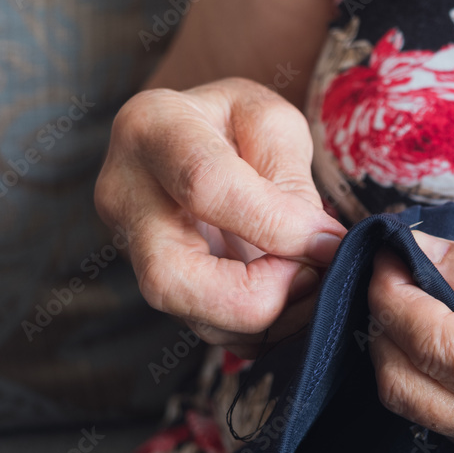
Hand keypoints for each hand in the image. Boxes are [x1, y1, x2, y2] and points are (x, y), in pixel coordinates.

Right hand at [95, 77, 345, 356]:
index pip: (207, 187)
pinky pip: (205, 327)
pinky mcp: (156, 283)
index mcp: (153, 128)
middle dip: (255, 296)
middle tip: (312, 276)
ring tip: (314, 286)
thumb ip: (289, 180)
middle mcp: (125, 195)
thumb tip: (315, 246)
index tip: (328, 239)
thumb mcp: (272, 123)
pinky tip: (295, 302)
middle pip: (170, 277)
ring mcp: (131, 248)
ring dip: (267, 319)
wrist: (195, 139)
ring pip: (187, 314)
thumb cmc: (237, 124)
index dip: (276, 224)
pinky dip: (260, 329)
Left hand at [367, 232, 453, 452]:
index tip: (391, 250)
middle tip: (400, 268)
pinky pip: (443, 417)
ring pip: (415, 403)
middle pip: (404, 383)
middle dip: (386, 320)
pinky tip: (453, 333)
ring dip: (404, 345)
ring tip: (425, 293)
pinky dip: (432, 371)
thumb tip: (421, 252)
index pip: (431, 340)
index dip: (394, 291)